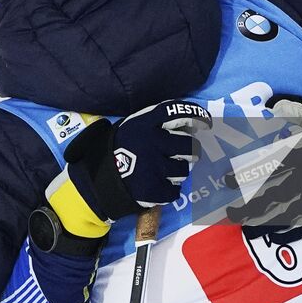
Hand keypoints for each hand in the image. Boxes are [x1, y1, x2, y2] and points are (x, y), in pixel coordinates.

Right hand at [47, 100, 211, 236]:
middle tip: (187, 153)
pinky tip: (159, 185)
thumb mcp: (129, 128)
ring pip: (183, 169)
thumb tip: (184, 123)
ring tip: (166, 171)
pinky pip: (175, 190)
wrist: (96, 182)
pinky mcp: (155, 189)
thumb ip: (151, 123)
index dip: (196, 115)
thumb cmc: (115, 151)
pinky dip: (169, 189)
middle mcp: (152, 142)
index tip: (206, 122)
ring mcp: (155, 167)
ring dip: (178, 171)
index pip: (177, 112)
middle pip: (188, 145)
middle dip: (191, 151)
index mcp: (144, 124)